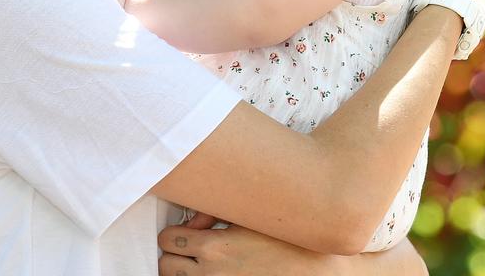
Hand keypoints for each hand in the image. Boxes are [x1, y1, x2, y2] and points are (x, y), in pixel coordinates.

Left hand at [157, 222, 341, 274]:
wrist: (318, 271)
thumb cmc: (287, 242)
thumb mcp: (250, 219)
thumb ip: (216, 214)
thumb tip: (196, 220)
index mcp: (214, 247)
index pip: (167, 240)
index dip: (175, 234)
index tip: (187, 233)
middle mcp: (211, 273)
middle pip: (166, 266)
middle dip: (174, 255)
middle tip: (189, 250)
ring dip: (183, 272)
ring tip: (200, 265)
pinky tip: (216, 273)